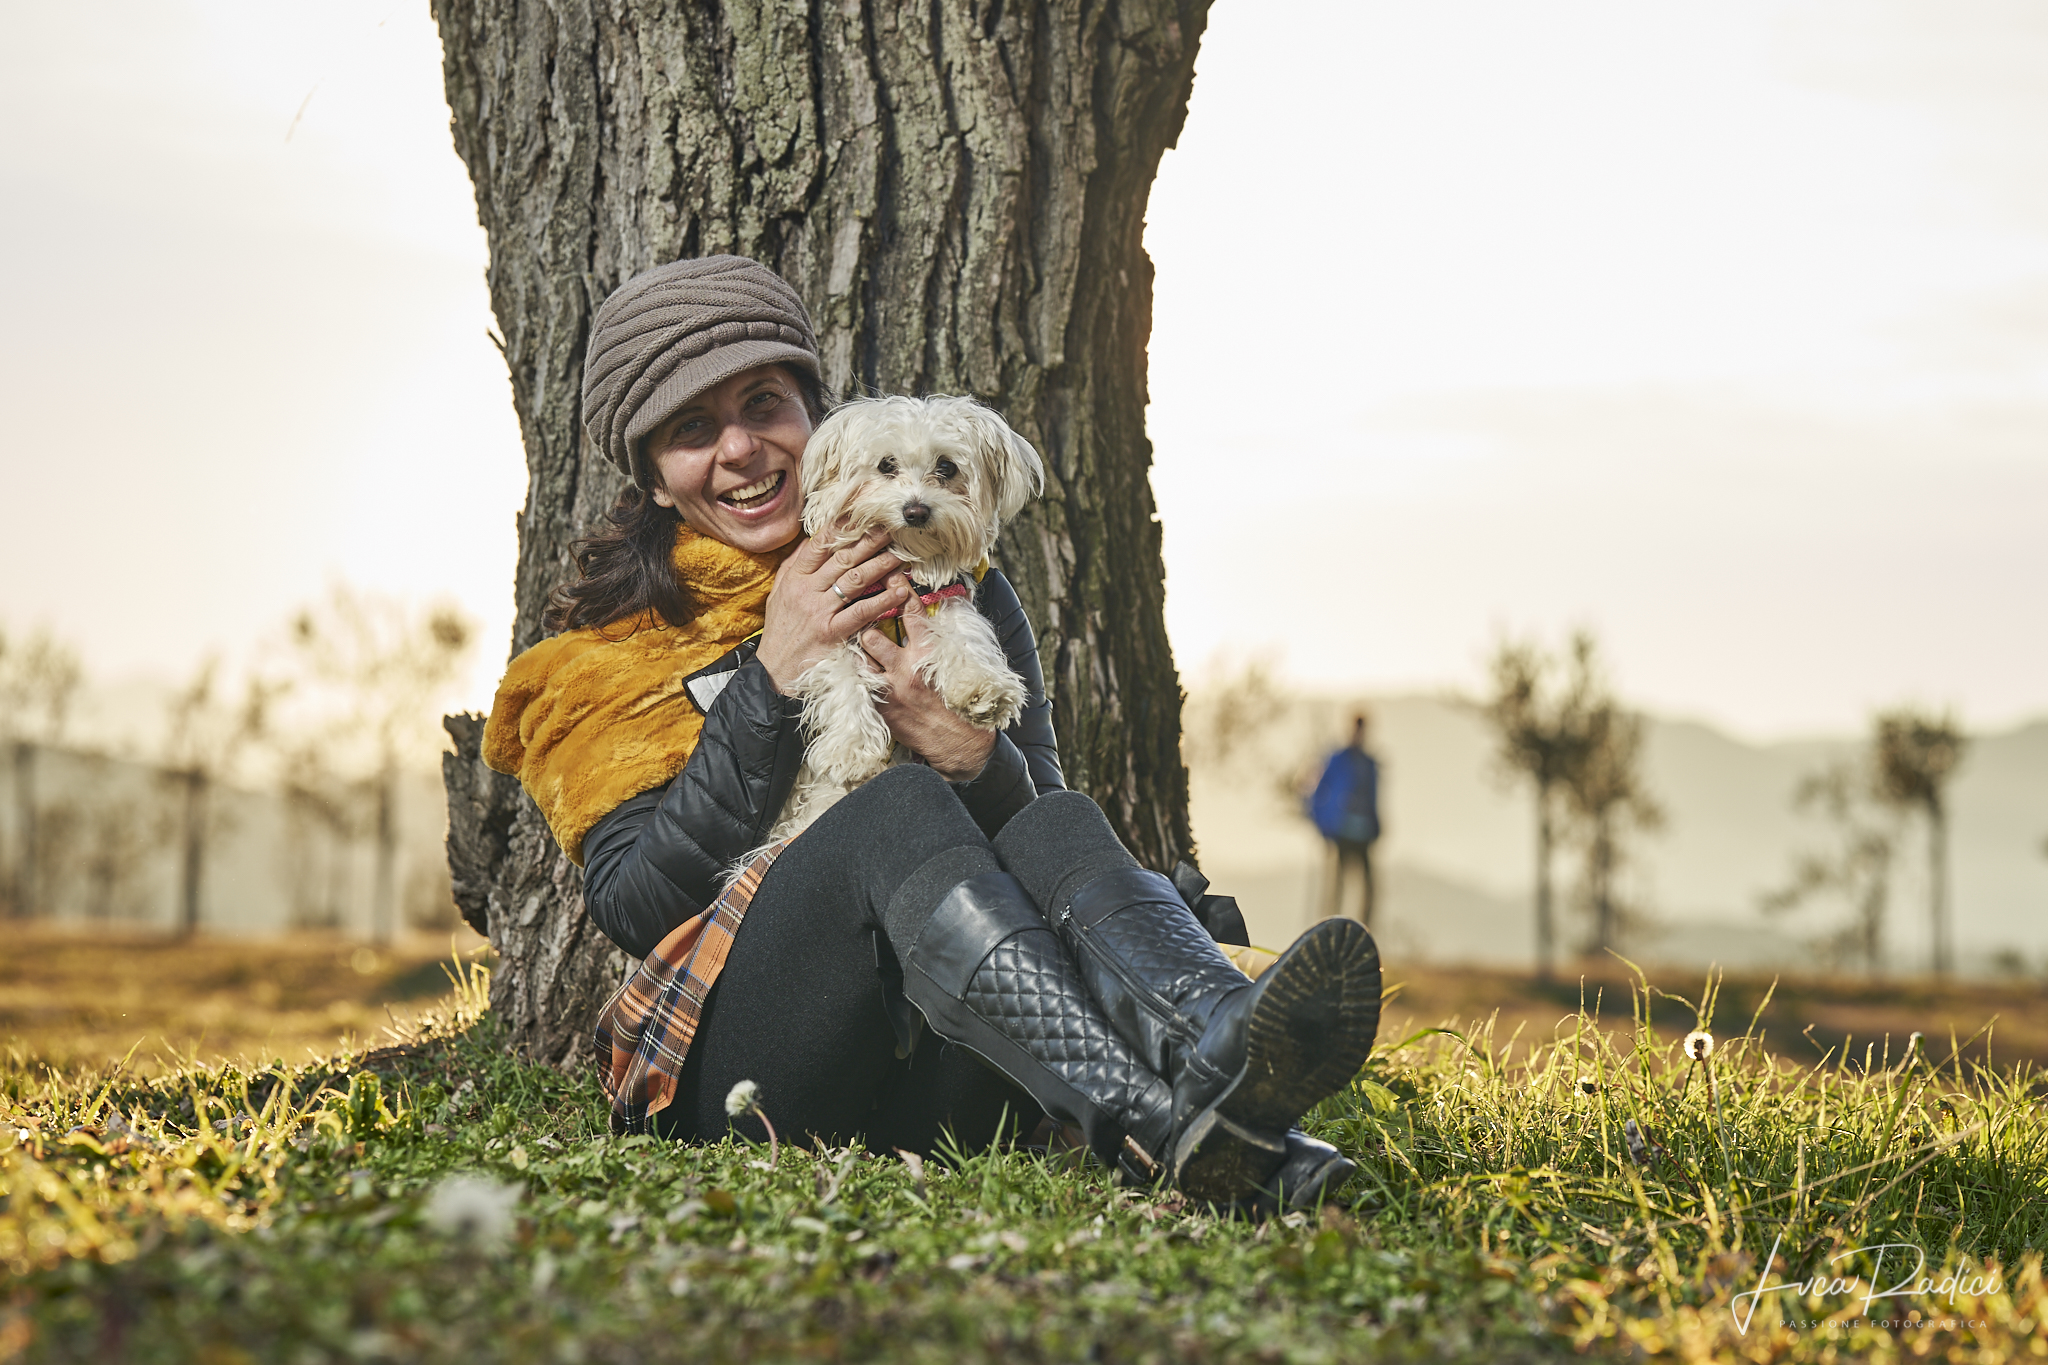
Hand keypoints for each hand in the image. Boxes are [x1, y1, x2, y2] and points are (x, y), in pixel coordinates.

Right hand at [757, 528, 911, 692]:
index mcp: (795, 578)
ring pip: (855, 580)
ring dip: (881, 565)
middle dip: (869, 541)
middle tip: (890, 529)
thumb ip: (794, 567)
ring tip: (900, 555)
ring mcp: (819, 611)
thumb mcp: (779, 594)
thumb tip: (811, 541)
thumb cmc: (781, 631)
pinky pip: (861, 612)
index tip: (860, 514)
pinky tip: (898, 592)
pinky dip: (882, 600)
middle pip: (842, 558)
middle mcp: (807, 590)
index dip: (841, 527)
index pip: (819, 545)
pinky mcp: (832, 632)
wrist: (774, 670)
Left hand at [859, 598, 998, 781]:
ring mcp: (890, 688)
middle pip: (872, 633)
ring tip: (860, 641)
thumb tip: (954, 603)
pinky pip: (860, 682)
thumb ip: (949, 634)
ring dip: (860, 648)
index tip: (892, 577)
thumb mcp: (961, 663)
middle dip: (868, 624)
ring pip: (861, 657)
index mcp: (929, 653)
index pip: (911, 612)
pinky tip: (859, 666)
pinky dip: (859, 672)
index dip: (899, 591)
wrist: (958, 742)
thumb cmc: (962, 701)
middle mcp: (906, 668)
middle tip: (867, 616)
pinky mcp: (880, 706)